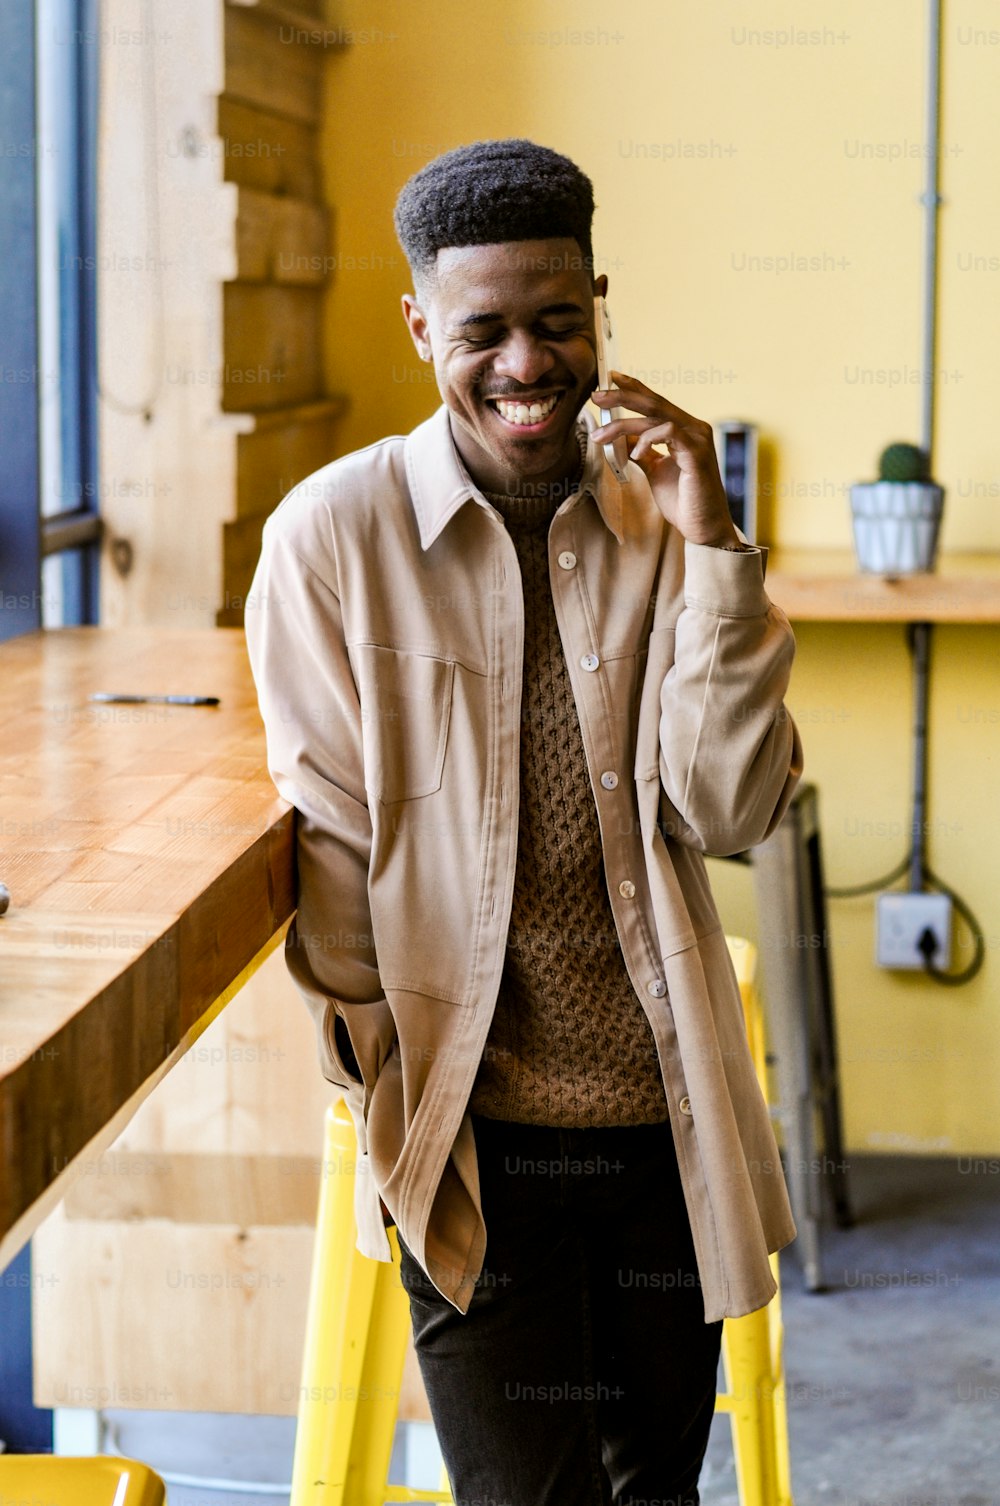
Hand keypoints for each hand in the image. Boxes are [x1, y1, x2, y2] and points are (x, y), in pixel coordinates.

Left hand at [591, 372, 742, 547]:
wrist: (703, 528)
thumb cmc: (683, 501)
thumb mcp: (655, 471)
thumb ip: (642, 452)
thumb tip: (621, 438)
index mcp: (685, 430)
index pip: (656, 402)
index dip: (634, 388)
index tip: (610, 379)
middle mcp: (694, 428)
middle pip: (654, 402)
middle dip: (622, 396)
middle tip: (597, 395)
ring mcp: (698, 439)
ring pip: (655, 417)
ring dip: (622, 425)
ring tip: (600, 436)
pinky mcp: (697, 453)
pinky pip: (668, 433)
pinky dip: (647, 439)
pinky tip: (635, 453)